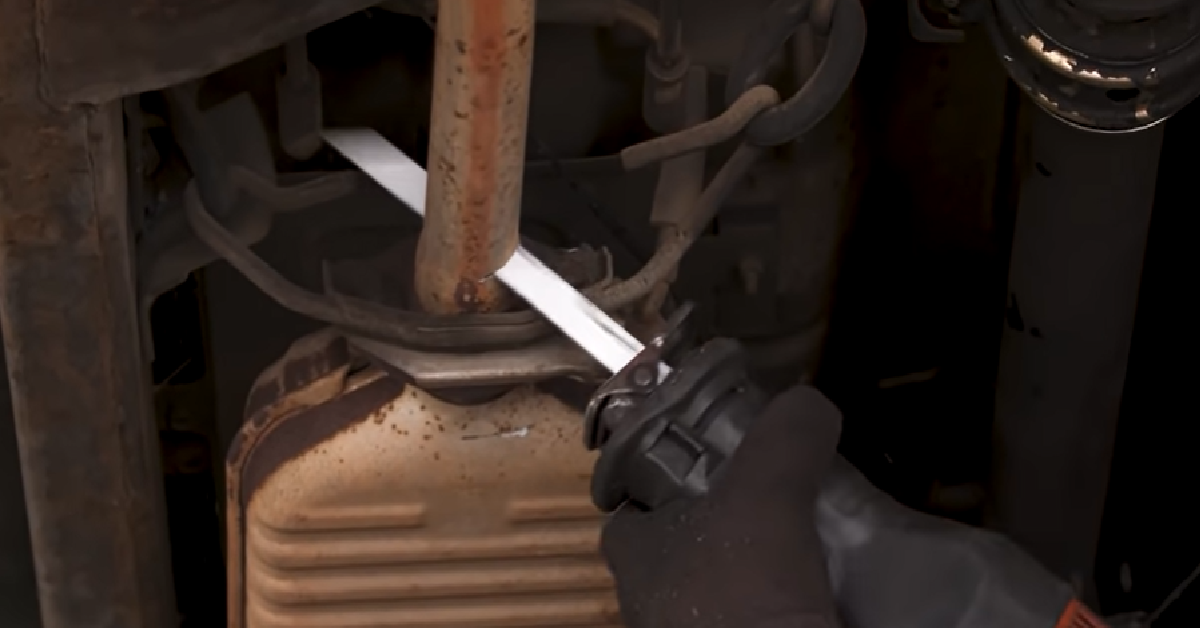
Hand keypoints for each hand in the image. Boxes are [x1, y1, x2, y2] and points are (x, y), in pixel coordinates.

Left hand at [600, 385, 843, 627]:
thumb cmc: (738, 600)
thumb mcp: (762, 498)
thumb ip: (783, 441)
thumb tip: (809, 403)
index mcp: (636, 549)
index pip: (641, 491)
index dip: (679, 459)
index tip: (730, 439)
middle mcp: (660, 593)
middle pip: (702, 529)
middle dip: (751, 505)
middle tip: (801, 480)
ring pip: (744, 573)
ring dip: (785, 551)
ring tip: (835, 524)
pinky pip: (778, 609)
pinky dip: (806, 592)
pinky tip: (842, 577)